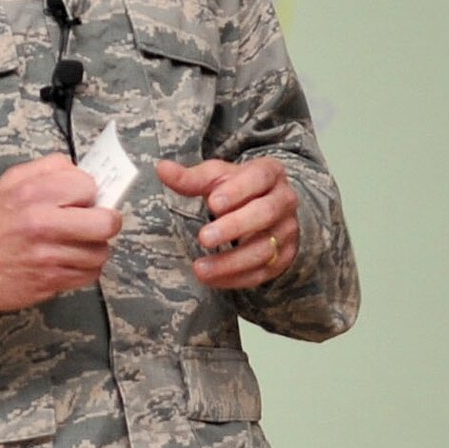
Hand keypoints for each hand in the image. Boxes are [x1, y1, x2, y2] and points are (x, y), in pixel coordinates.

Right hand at [0, 156, 122, 311]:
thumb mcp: (9, 182)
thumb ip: (47, 169)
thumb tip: (80, 169)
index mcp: (33, 192)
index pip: (88, 185)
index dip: (88, 193)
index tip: (81, 199)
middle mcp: (43, 224)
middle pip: (106, 223)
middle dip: (106, 222)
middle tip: (95, 223)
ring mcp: (48, 256)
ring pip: (101, 252)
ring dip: (94, 248)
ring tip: (77, 244)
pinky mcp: (50, 282)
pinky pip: (89, 275)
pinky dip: (84, 269)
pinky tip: (68, 261)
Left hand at [156, 156, 298, 289]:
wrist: (267, 208)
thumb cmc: (238, 188)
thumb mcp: (216, 177)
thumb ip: (190, 177)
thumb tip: (161, 168)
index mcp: (270, 173)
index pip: (258, 178)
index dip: (237, 191)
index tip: (213, 203)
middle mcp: (284, 201)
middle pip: (264, 213)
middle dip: (234, 227)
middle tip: (204, 238)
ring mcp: (287, 231)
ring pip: (264, 249)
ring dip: (231, 261)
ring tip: (200, 268)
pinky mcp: (282, 257)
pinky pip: (261, 272)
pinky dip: (234, 278)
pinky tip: (210, 279)